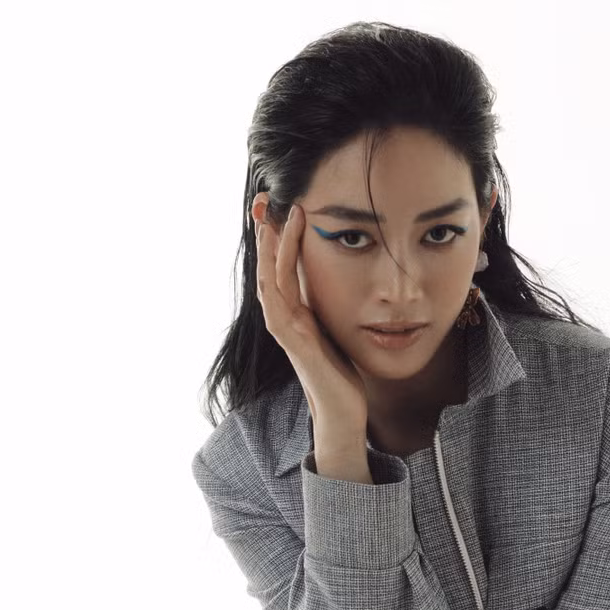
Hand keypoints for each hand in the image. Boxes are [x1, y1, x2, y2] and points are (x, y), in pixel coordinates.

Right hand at [255, 199, 368, 431]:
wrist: (342, 410)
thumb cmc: (341, 372)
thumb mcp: (336, 328)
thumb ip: (330, 306)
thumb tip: (340, 279)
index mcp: (296, 312)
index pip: (283, 266)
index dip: (280, 236)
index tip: (284, 205)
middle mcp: (285, 317)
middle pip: (269, 267)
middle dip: (267, 233)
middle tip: (267, 199)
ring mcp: (285, 329)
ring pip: (270, 280)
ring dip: (270, 249)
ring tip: (274, 218)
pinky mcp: (292, 341)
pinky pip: (277, 302)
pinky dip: (274, 275)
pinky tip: (276, 255)